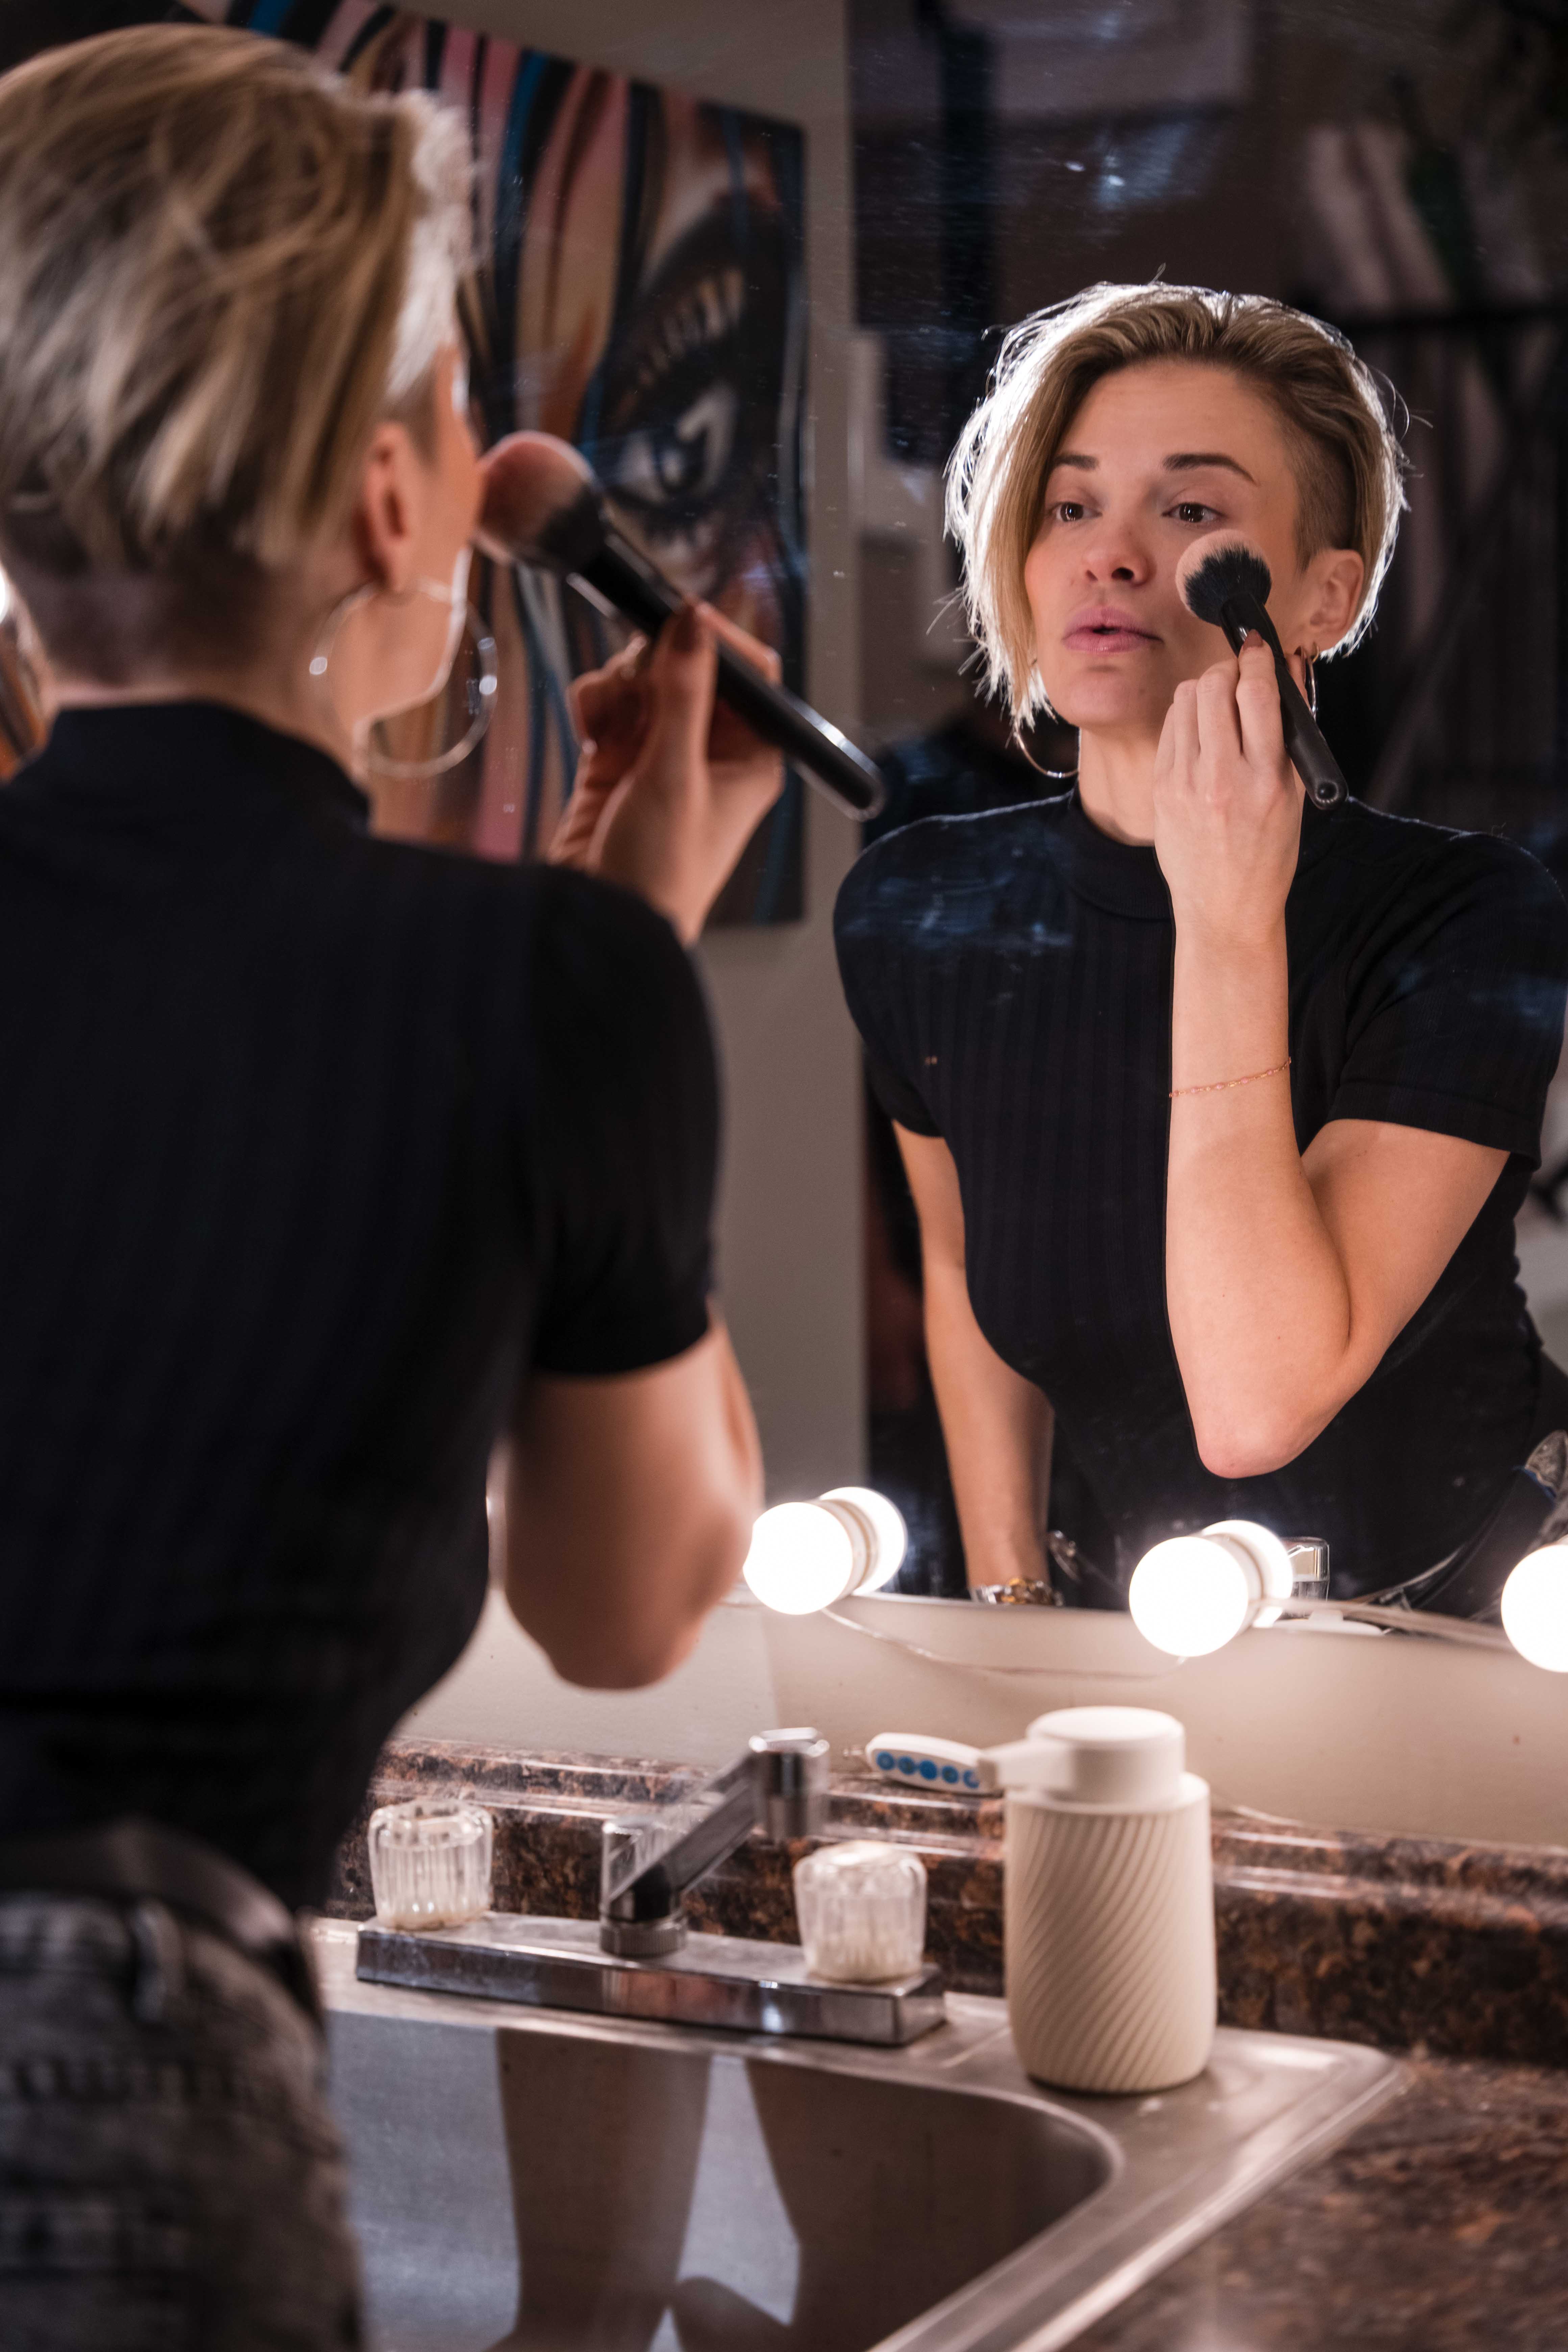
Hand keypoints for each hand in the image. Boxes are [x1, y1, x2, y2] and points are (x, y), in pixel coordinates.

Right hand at [548, 601, 784, 941]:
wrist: (602, 925)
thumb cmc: (659, 872)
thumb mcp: (674, 775)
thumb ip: (684, 692)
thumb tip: (693, 618)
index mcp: (750, 757)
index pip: (751, 674)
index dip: (717, 640)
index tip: (678, 620)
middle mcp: (711, 751)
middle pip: (690, 668)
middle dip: (655, 665)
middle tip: (635, 686)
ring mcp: (662, 755)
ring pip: (644, 682)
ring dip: (620, 685)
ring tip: (606, 719)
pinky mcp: (617, 762)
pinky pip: (610, 706)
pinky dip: (597, 705)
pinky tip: (589, 727)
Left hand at [1152, 634, 1304, 951]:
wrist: (1224, 909)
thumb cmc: (1268, 852)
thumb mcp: (1293, 793)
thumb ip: (1291, 729)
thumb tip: (1287, 666)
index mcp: (1266, 779)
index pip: (1258, 692)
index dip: (1258, 657)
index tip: (1260, 646)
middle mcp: (1222, 778)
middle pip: (1215, 685)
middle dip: (1229, 668)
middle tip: (1239, 677)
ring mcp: (1185, 783)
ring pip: (1186, 699)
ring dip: (1206, 688)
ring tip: (1221, 706)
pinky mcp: (1161, 788)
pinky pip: (1170, 727)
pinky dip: (1187, 716)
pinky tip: (1201, 732)